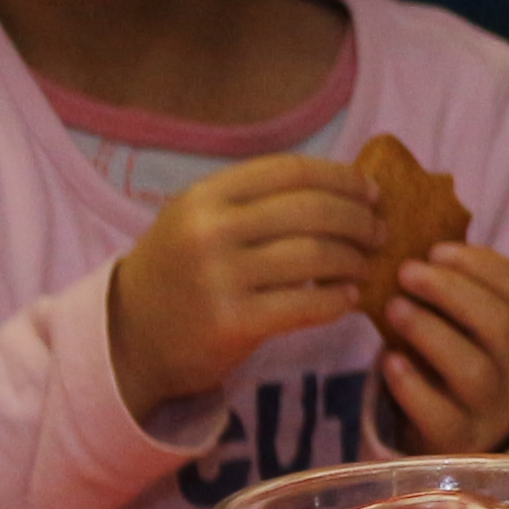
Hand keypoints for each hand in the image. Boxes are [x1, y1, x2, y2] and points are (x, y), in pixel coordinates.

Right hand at [107, 156, 379, 415]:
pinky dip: (340, 300)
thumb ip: (256, 203)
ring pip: (316, 256)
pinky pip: (309, 304)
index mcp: (205, 196)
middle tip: (379, 232)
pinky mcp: (234, 323)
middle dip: (359, 220)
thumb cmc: (179, 273)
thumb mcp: (199, 221)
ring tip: (364, 266)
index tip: (372, 192)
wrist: (129, 337)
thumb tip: (345, 189)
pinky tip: (349, 299)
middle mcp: (210, 230)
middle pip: (312, 211)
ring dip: (355, 260)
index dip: (342, 178)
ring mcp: (220, 277)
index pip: (291, 171)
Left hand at [378, 244, 508, 453]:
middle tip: (407, 272)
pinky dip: (411, 385)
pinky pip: (439, 414)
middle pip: (501, 326)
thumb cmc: (465, 374)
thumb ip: (466, 298)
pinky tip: (389, 361)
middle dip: (452, 290)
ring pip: (473, 369)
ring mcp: (495, 412)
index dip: (482, 264)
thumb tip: (421, 241)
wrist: (470, 451)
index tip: (437, 249)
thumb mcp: (482, 337)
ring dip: (429, 331)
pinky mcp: (459, 443)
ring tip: (393, 308)